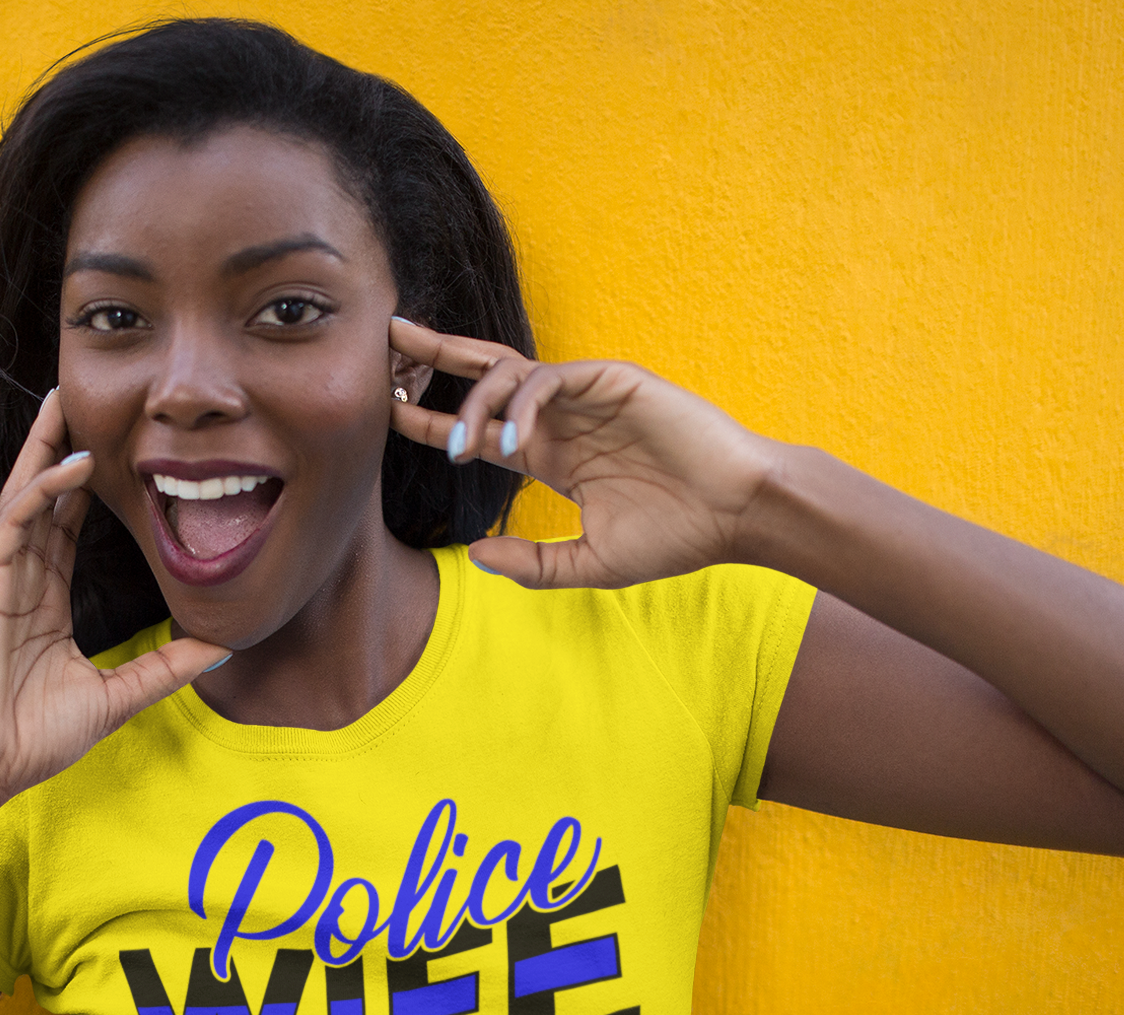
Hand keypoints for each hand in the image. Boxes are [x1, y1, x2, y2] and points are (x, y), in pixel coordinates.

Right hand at [0, 391, 226, 794]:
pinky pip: (16, 521)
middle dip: (60, 448)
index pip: (67, 528)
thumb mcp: (116, 697)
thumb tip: (223, 648)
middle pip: (44, 498)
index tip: (111, 450)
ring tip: (64, 401)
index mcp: (44, 601)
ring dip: (45, 448)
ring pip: (26, 495)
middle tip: (80, 397)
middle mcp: (20, 580)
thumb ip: (165, 668)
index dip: (85, 488)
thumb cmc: (34, 738)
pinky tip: (71, 464)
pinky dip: (42, 489)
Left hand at [389, 317, 780, 586]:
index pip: (480, 428)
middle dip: (434, 356)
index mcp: (553, 453)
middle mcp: (562, 418)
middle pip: (485, 374)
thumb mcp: (590, 563)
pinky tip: (508, 440)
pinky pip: (549, 377)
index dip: (432, 419)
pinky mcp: (612, 381)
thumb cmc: (676, 536)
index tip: (388, 415)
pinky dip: (521, 403)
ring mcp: (586, 396)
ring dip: (472, 402)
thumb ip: (534, 564)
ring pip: (509, 373)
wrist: (738, 515)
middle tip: (386, 340)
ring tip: (455, 443)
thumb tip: (477, 556)